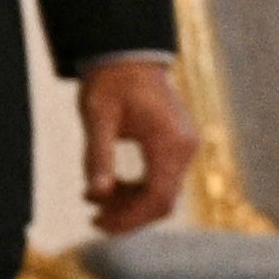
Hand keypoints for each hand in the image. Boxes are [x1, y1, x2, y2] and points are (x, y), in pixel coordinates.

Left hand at [80, 56, 198, 234]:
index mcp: (168, 141)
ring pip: (163, 194)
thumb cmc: (110, 82)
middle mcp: (185, 147)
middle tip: (93, 218)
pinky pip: (162, 180)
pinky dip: (138, 190)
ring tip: (94, 199)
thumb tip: (95, 196)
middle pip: (162, 202)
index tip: (96, 223)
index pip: (157, 198)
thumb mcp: (97, 117)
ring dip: (130, 204)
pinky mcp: (178, 146)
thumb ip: (97, 156)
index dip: (128, 219)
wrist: (128, 55)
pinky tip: (110, 187)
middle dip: (127, 216)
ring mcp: (185, 147)